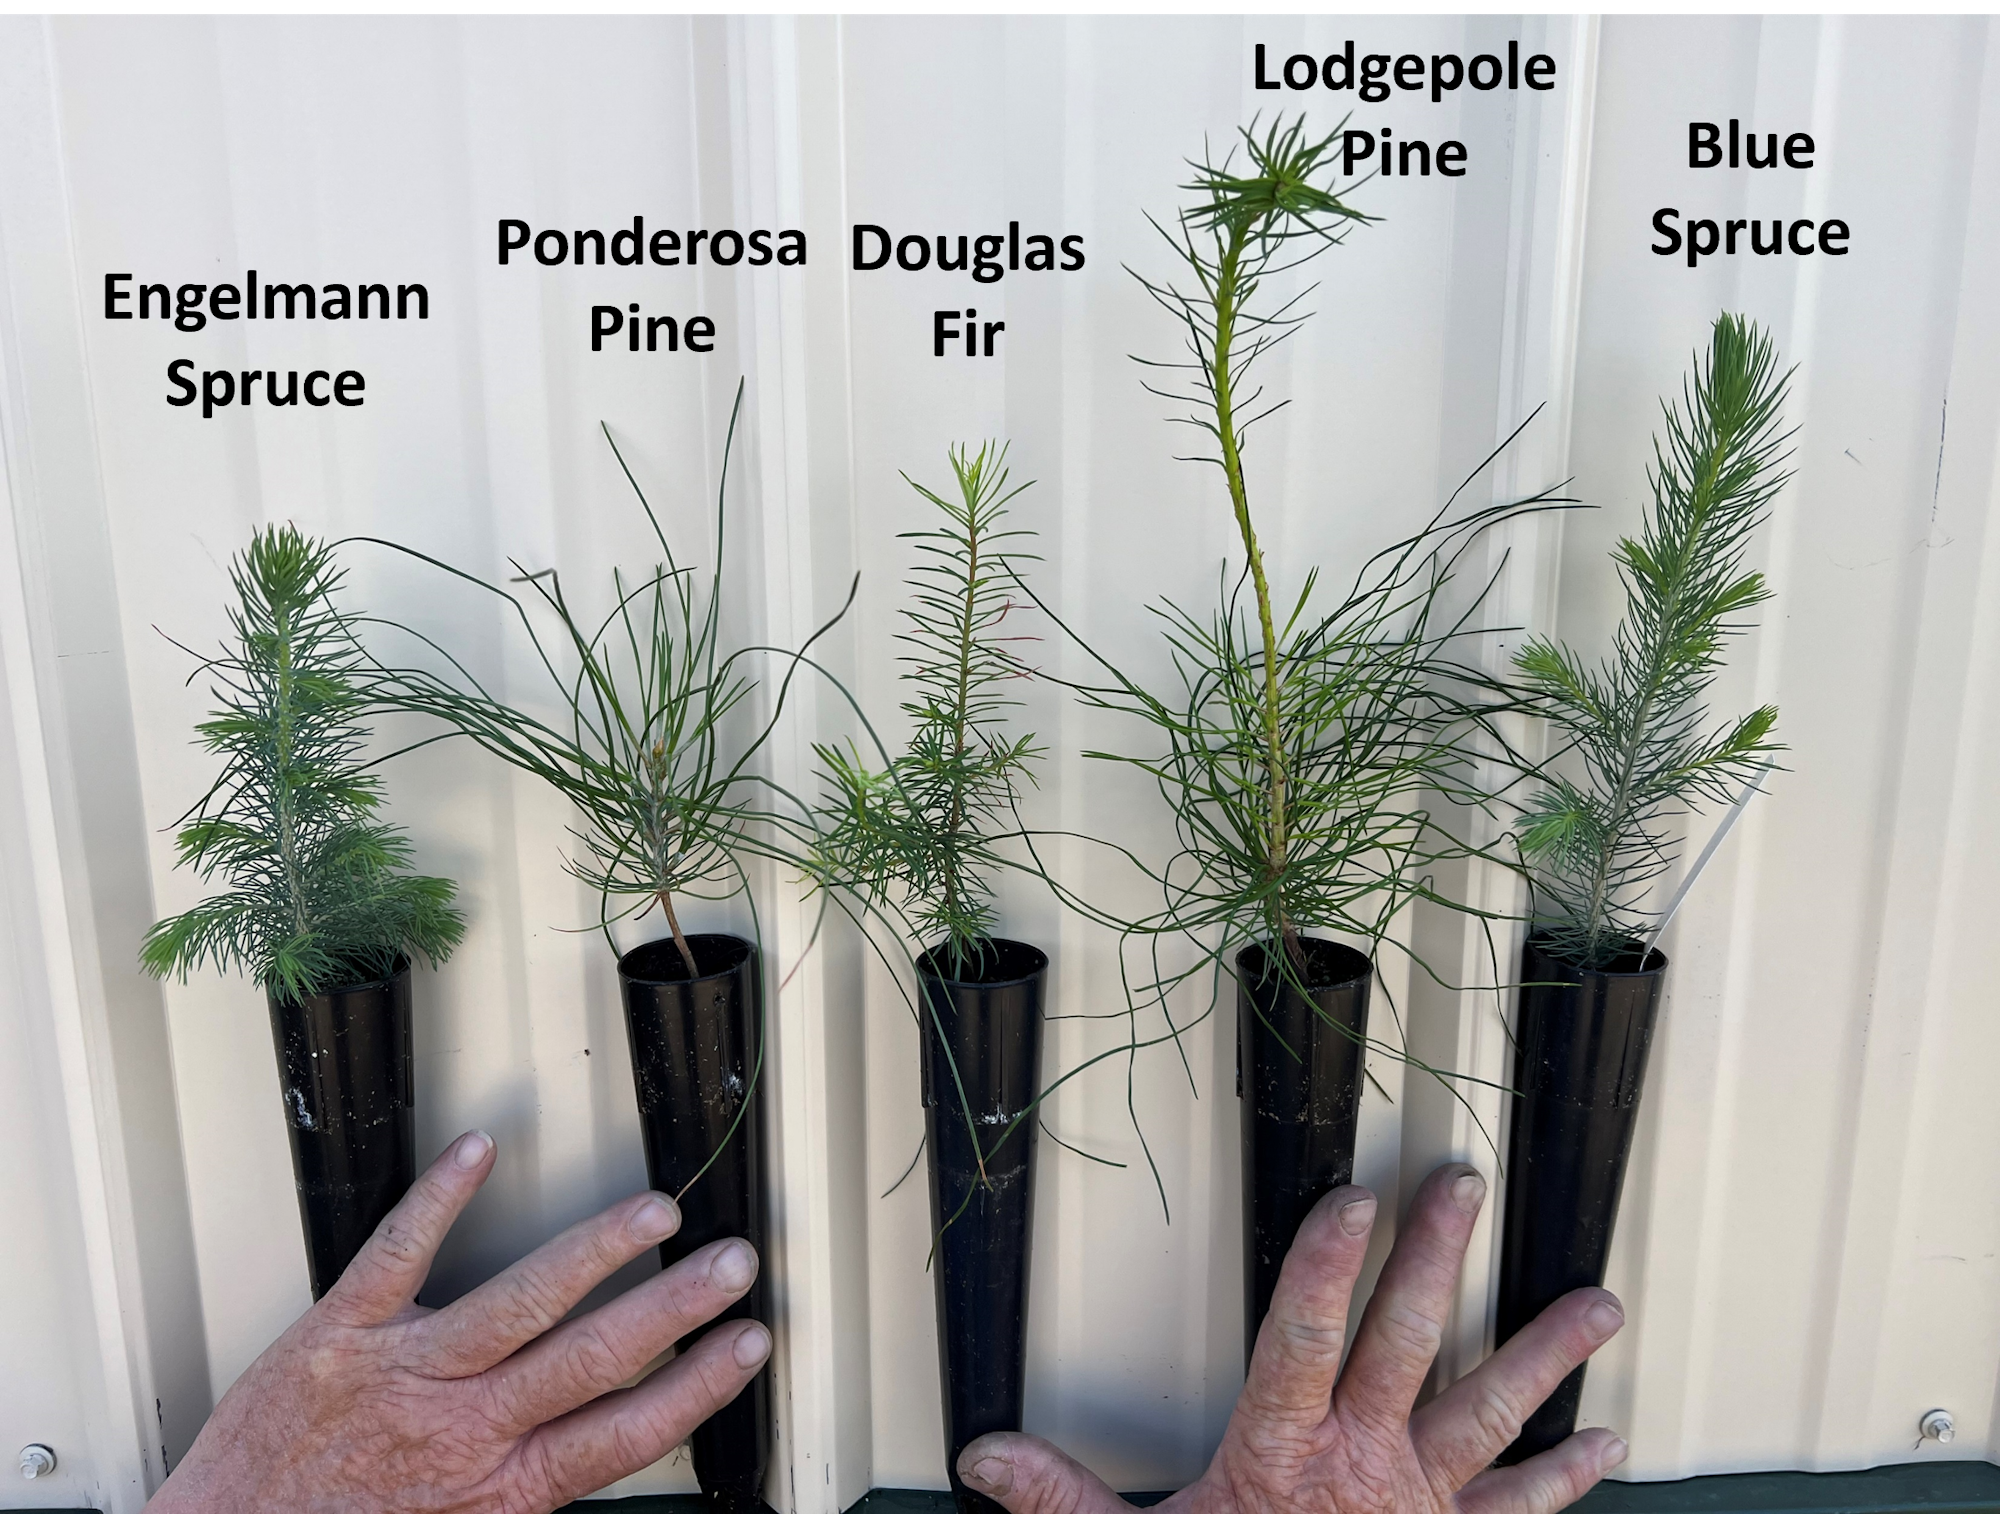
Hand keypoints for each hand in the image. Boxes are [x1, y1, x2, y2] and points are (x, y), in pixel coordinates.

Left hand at [149, 1131, 768, 1513]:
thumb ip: (529, 1490)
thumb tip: (605, 1450)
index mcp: (499, 1485)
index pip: (625, 1431)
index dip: (698, 1384)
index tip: (746, 1344)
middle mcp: (462, 1425)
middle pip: (594, 1358)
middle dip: (675, 1304)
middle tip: (732, 1262)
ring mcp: (405, 1370)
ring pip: (521, 1300)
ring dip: (596, 1251)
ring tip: (654, 1209)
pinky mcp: (342, 1331)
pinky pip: (399, 1253)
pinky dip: (441, 1197)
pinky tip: (481, 1152)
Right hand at [959, 1164, 1625, 1513]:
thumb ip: (1067, 1501)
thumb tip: (990, 1457)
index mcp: (1285, 1454)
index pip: (1305, 1337)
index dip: (1328, 1264)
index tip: (1354, 1198)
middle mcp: (1365, 1466)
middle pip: (1407, 1343)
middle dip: (1436, 1259)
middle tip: (1463, 1189)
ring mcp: (1421, 1506)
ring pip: (1489, 1412)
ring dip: (1544, 1355)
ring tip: (1597, 1305)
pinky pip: (1520, 1512)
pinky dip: (1566, 1479)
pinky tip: (1609, 1445)